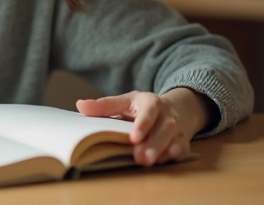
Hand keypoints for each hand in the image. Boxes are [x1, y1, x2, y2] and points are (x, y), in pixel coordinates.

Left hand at [75, 88, 210, 166]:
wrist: (176, 109)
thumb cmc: (143, 107)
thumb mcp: (125, 101)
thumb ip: (104, 106)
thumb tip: (80, 106)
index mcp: (151, 103)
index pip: (149, 112)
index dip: (142, 125)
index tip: (134, 138)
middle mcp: (167, 115)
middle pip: (164, 129)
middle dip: (153, 143)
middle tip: (141, 157)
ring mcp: (177, 129)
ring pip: (174, 140)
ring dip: (162, 152)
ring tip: (148, 162)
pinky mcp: (183, 141)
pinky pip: (182, 149)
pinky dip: (175, 155)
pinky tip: (164, 161)